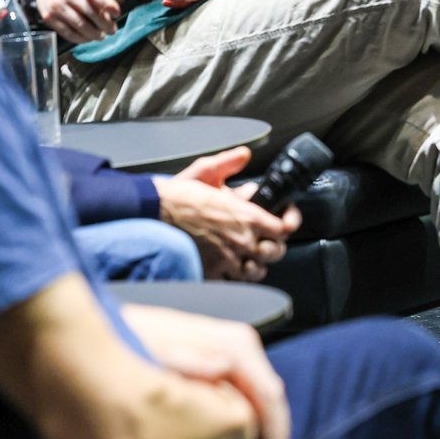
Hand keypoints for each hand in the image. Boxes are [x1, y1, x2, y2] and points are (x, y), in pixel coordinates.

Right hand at [35, 0, 120, 43]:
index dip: (108, 4)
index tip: (117, 13)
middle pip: (90, 13)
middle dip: (105, 24)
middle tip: (112, 29)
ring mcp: (57, 7)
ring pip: (80, 25)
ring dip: (94, 34)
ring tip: (102, 35)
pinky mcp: (50, 19)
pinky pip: (68, 33)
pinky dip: (80, 39)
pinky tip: (88, 38)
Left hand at [121, 303, 290, 438]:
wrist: (112, 328)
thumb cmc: (134, 341)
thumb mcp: (158, 350)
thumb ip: (192, 359)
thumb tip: (223, 368)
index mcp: (234, 345)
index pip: (268, 393)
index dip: (275, 429)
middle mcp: (239, 343)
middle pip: (268, 393)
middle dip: (272, 427)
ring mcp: (230, 347)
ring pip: (259, 390)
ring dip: (261, 420)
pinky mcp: (219, 353)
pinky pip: (245, 387)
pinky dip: (247, 410)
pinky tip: (242, 431)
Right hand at [157, 146, 301, 280]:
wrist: (151, 216)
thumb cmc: (177, 196)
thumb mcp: (206, 170)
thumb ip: (229, 163)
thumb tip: (244, 155)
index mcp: (247, 216)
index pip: (285, 228)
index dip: (289, 223)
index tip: (285, 218)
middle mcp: (241, 240)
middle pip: (275, 252)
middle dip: (273, 246)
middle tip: (265, 239)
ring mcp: (226, 259)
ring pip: (256, 271)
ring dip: (256, 263)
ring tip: (249, 256)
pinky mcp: (209, 272)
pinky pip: (232, 283)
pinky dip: (234, 277)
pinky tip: (230, 267)